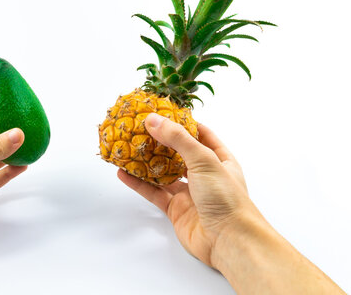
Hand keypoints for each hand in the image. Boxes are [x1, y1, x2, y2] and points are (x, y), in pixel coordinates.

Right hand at [118, 113, 256, 266]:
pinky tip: (124, 173)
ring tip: (126, 148)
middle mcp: (204, 174)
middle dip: (159, 141)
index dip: (182, 123)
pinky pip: (154, 192)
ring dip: (145, 162)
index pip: (200, 134)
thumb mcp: (204, 160)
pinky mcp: (175, 209)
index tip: (162, 112)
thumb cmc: (226, 198)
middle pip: (178, 153)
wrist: (229, 240)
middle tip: (138, 128)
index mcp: (219, 159)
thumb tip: (153, 120)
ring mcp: (189, 193)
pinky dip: (138, 183)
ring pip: (163, 173)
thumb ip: (178, 139)